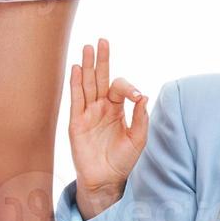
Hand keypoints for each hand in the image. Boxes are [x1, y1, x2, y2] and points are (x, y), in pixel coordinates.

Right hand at [68, 38, 147, 219]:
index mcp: (117, 109)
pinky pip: (76, 99)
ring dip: (87, 66)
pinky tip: (77, 68)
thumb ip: (141, 118)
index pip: (120, 88)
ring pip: (87, 84)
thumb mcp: (138, 139)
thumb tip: (144, 96)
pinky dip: (76, 84)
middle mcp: (101, 107)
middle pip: (101, 78)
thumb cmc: (122, 160)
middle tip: (103, 41)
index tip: (136, 97)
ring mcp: (88, 113)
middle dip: (102, 60)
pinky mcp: (76, 122)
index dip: (128, 87)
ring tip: (88, 47)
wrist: (106, 179)